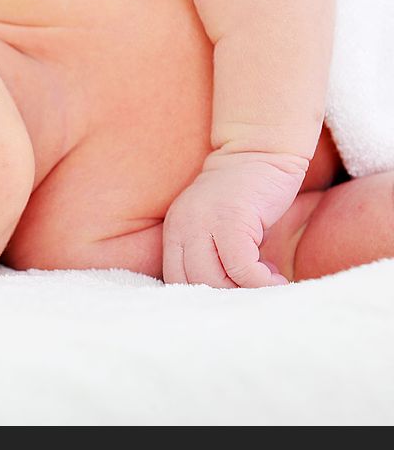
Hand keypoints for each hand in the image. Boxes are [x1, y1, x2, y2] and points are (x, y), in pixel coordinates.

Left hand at [162, 150, 308, 287]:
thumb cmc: (245, 197)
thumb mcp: (217, 229)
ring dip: (244, 291)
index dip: (203, 295)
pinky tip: (276, 277)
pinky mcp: (231, 219)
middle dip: (225, 297)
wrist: (260, 151)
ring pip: (213, 279)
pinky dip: (260, 281)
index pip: (174, 278)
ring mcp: (204, 222)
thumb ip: (213, 256)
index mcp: (175, 230)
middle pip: (192, 283)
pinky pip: (240, 267)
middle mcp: (183, 226)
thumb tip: (226, 298)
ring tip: (268, 282)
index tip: (230, 297)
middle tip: (252, 292)